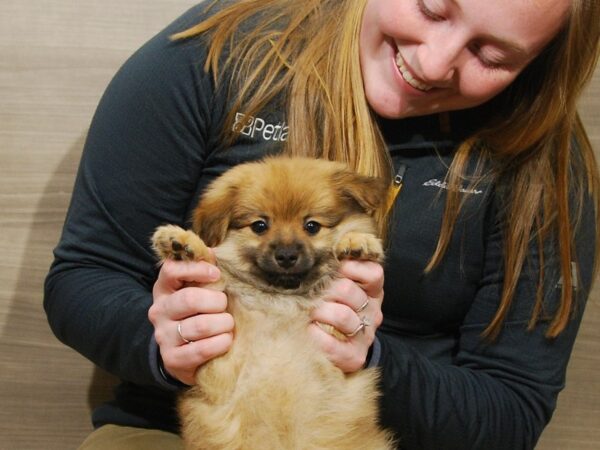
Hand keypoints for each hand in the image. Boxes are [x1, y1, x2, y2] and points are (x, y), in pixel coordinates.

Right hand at [148, 257, 233, 384]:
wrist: (182, 354)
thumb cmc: (196, 314)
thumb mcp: (196, 290)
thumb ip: (203, 271)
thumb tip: (211, 251)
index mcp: (164, 289)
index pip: (171, 270)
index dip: (196, 269)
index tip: (216, 274)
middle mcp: (159, 311)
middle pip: (190, 299)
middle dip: (217, 301)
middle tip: (224, 306)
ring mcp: (163, 336)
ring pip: (200, 326)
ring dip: (223, 323)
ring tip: (228, 324)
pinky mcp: (173, 359)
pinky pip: (202, 349)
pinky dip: (221, 343)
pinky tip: (226, 340)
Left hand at [308, 259, 383, 372]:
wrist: (344, 352)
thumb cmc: (337, 310)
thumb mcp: (342, 288)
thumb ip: (336, 272)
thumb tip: (316, 255)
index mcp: (373, 292)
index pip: (373, 272)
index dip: (349, 267)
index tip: (332, 269)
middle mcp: (373, 312)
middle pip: (348, 290)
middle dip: (323, 289)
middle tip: (308, 292)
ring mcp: (365, 335)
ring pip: (341, 315)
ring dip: (318, 311)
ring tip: (306, 312)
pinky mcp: (354, 357)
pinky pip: (330, 343)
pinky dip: (314, 335)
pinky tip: (307, 330)